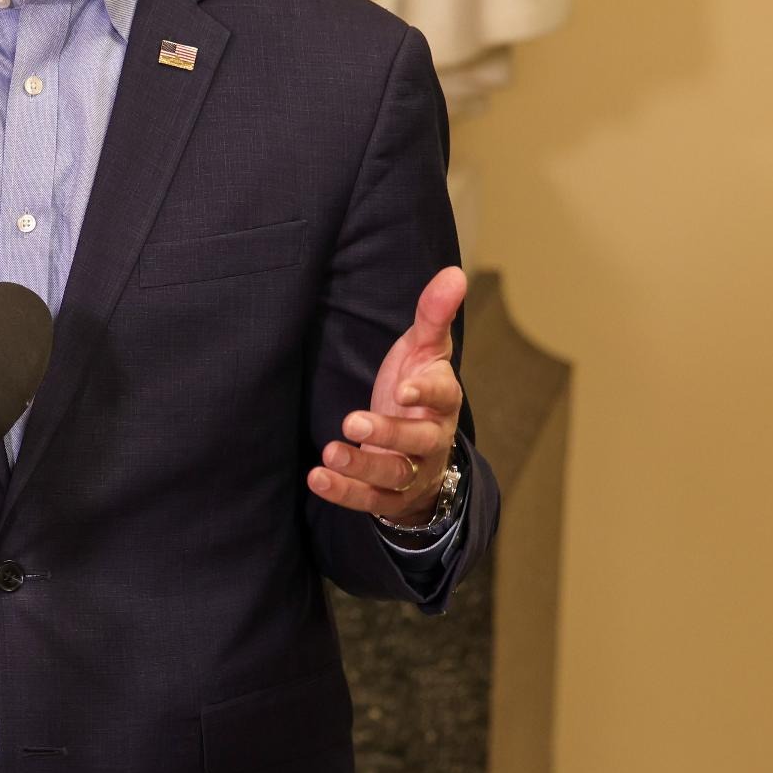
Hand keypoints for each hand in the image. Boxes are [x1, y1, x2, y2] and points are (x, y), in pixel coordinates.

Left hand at [308, 265, 466, 528]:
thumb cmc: (418, 389)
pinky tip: (318, 477)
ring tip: (330, 452)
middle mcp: (432, 440)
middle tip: (353, 422)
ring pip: (393, 474)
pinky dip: (344, 492)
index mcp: (443, 401)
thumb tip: (454, 272)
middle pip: (417, 442)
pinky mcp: (389, 496)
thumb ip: (433, 314)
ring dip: (361, 466)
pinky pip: (370, 500)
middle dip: (388, 434)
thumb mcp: (425, 350)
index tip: (404, 390)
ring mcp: (412, 471)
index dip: (426, 394)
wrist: (420, 449)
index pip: (443, 397)